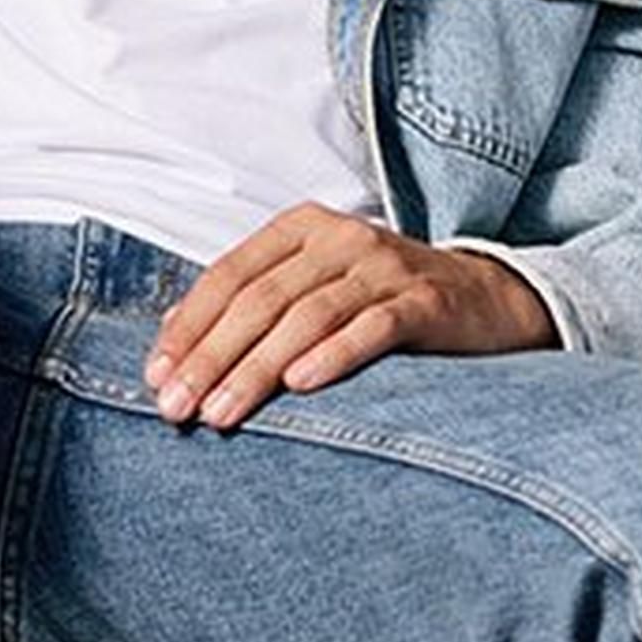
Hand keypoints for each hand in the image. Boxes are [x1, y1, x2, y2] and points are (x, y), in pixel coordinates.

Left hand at [145, 204, 556, 431]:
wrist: (485, 299)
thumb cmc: (380, 301)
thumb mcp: (315, 287)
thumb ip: (254, 304)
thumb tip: (173, 344)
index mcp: (303, 228)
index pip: (230, 275)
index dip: (189, 327)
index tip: (156, 378)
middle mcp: (341, 238)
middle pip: (261, 299)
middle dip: (212, 357)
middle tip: (177, 409)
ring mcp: (385, 267)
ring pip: (307, 316)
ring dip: (258, 368)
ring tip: (222, 413)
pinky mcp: (424, 302)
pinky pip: (372, 327)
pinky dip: (333, 354)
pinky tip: (301, 385)